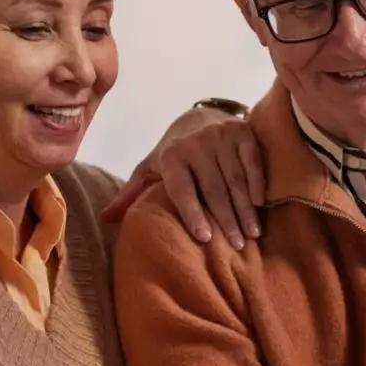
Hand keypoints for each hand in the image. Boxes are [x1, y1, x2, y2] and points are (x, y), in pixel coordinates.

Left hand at [101, 107, 265, 248]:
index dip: (193, 213)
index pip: (183, 189)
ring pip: (235, 179)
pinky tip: (261, 205)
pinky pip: (253, 162)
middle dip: (226, 219)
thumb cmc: (173, 154)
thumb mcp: (150, 169)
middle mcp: (197, 144)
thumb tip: (104, 219)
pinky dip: (258, 183)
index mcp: (172, 156)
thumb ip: (131, 194)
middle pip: (213, 189)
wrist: (197, 118)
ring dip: (245, 209)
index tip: (205, 238)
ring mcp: (222, 137)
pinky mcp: (243, 133)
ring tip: (251, 235)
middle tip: (236, 246)